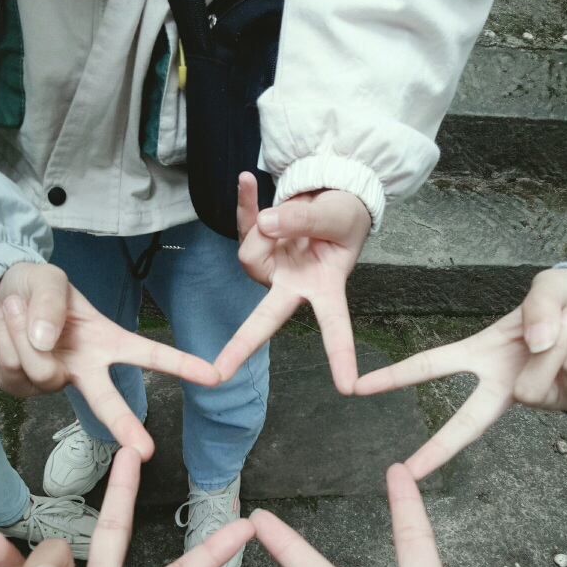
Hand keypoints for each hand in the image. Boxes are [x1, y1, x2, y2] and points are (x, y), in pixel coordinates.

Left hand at [0, 262, 219, 458]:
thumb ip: (51, 304)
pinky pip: (11, 369)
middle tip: (144, 451)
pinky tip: (2, 323)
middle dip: (124, 424)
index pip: (150, 355)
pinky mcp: (21, 389)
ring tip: (15, 306)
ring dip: (19, 331)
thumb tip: (47, 343)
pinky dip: (0, 338)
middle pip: (108, 401)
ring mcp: (53, 382)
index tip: (216, 377)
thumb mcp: (48, 280)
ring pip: (41, 370)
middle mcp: (84, 368)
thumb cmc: (31, 288)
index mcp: (105, 341)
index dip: (183, 366)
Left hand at [214, 173, 370, 394]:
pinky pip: (242, 224)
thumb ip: (305, 220)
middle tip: (218, 373)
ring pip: (250, 252)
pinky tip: (246, 180)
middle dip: (242, 344)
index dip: (341, 354)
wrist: (332, 191)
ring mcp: (269, 266)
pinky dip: (244, 202)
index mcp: (325, 287)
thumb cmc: (344, 215)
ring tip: (292, 208)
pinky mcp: (255, 242)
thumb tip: (267, 224)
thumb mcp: (337, 215)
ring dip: (265, 224)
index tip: (348, 387)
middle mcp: (293, 284)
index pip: (335, 326)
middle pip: (265, 318)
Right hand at [353, 267, 566, 478]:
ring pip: (535, 382)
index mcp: (482, 353)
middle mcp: (503, 381)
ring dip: (561, 342)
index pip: (430, 365)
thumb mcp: (550, 287)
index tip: (358, 388)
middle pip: (468, 421)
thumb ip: (538, 306)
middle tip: (412, 470)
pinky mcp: (566, 402)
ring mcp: (535, 394)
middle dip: (440, 446)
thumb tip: (535, 345)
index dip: (393, 376)